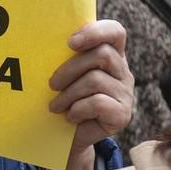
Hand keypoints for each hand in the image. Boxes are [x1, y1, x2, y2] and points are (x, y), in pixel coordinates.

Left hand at [43, 19, 133, 169]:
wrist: (70, 137)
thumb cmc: (66, 99)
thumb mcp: (67, 75)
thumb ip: (66, 57)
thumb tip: (44, 40)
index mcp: (112, 55)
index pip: (115, 32)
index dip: (95, 31)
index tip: (70, 42)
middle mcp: (123, 72)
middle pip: (102, 54)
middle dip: (70, 68)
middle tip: (52, 84)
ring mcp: (126, 94)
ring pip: (96, 80)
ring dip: (69, 93)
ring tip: (55, 106)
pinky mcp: (123, 115)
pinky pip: (98, 103)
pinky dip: (78, 109)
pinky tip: (70, 116)